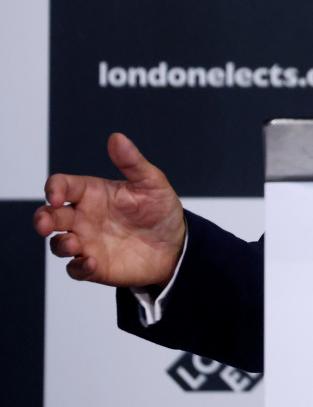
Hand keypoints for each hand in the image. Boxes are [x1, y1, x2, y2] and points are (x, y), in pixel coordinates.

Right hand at [33, 133, 185, 287]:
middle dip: (42, 220)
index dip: (54, 189)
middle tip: (45, 225)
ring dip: (60, 244)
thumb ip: (132, 162)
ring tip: (74, 244)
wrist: (176, 242)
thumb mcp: (151, 182)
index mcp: (92, 193)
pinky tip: (90, 263)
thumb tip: (117, 137)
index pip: (62, 186)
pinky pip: (76, 269)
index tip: (57, 195)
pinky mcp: (95, 266)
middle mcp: (83, 217)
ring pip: (58, 244)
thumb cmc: (160, 208)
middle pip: (50, 216)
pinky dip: (79, 267)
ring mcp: (87, 242)